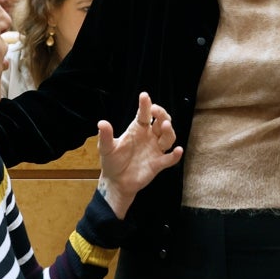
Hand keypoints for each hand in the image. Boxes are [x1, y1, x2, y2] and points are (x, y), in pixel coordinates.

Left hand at [96, 92, 182, 218]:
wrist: (116, 182)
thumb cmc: (112, 161)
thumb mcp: (106, 148)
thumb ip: (105, 136)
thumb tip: (101, 123)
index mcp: (137, 129)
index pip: (144, 114)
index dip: (145, 105)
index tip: (144, 96)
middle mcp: (149, 137)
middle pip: (161, 122)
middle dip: (161, 115)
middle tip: (156, 111)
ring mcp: (155, 150)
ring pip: (168, 137)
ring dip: (169, 131)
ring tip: (165, 126)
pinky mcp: (158, 164)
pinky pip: (169, 159)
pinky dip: (175, 155)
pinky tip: (178, 151)